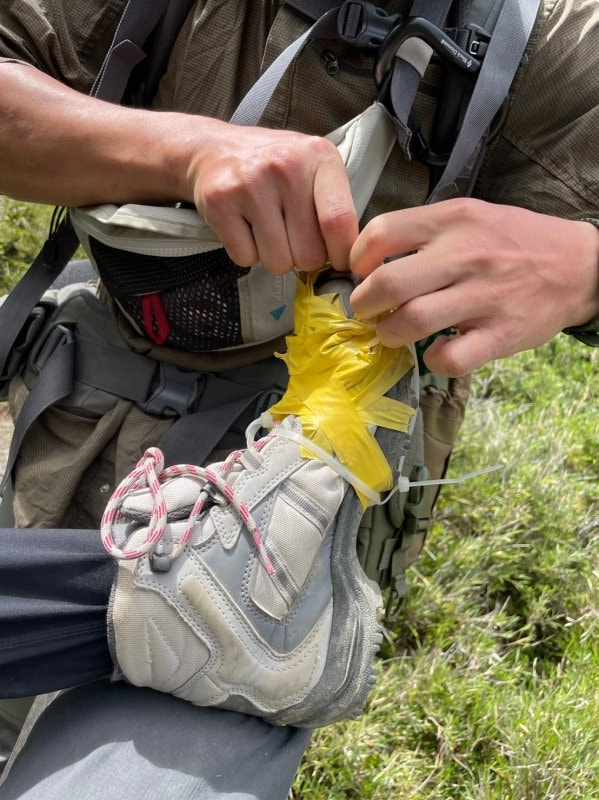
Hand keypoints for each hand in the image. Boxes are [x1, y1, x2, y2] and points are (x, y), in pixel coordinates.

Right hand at [186, 121, 358, 274]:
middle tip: (291, 236)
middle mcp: (286, 166)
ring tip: (267, 229)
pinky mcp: (220, 201)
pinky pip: (246, 258)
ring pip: (277, 262)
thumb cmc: (274, 168)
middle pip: (309, 253)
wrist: (214, 149)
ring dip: (274, 257)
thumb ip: (335, 209)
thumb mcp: (314, 171)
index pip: (339, 221)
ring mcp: (250, 183)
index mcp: (319, 157)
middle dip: (303, 257)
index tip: (338, 262)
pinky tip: (245, 227)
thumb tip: (349, 261)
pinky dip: (247, 253)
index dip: (341, 255)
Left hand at [349, 199, 598, 375]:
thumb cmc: (513, 242)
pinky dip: (432, 360)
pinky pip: (450, 357)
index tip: (362, 273)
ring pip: (412, 322)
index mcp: (453, 221)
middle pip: (389, 283)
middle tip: (367, 310)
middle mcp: (465, 255)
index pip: (381, 233)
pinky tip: (433, 351)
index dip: (358, 259)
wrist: (579, 266)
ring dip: (389, 334)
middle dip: (364, 304)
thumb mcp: (470, 216)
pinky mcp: (499, 334)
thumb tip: (370, 255)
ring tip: (392, 332)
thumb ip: (424, 230)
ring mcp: (483, 296)